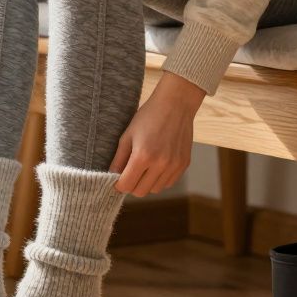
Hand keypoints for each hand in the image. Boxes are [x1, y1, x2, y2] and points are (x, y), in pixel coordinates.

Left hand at [110, 73, 204, 195]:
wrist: (176, 104)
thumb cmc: (148, 117)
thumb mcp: (127, 135)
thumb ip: (118, 159)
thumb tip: (112, 176)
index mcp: (143, 156)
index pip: (126, 186)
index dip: (119, 184)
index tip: (118, 178)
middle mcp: (161, 164)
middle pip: (140, 192)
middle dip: (132, 185)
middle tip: (130, 173)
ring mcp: (174, 166)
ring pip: (155, 189)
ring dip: (146, 183)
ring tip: (144, 167)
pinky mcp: (184, 164)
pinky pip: (168, 183)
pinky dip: (160, 179)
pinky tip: (157, 165)